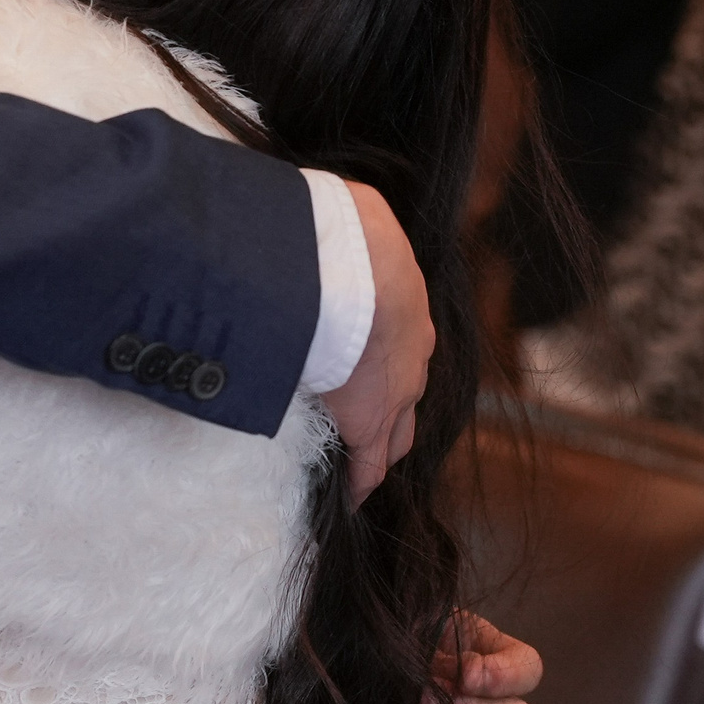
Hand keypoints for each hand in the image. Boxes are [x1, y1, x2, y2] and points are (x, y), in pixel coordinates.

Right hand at [317, 182, 430, 504]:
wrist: (358, 260)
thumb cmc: (343, 231)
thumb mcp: (347, 224)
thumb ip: (330, 230)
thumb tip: (290, 205)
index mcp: (406, 307)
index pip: (400, 351)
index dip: (385, 372)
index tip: (367, 383)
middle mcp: (413, 352)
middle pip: (408, 398)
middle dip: (392, 417)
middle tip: (372, 435)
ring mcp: (397, 390)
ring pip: (394, 431)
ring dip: (377, 444)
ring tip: (359, 463)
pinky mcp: (370, 420)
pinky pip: (368, 463)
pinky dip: (359, 480)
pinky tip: (350, 498)